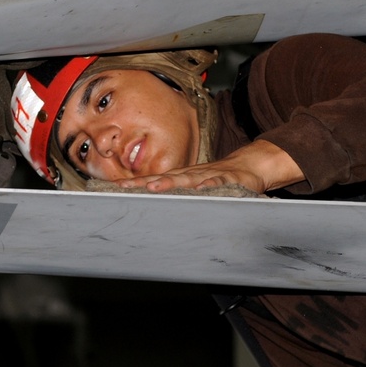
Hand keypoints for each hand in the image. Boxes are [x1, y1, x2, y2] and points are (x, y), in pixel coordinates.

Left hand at [114, 140, 304, 194]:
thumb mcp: (194, 185)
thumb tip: (151, 200)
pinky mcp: (229, 181)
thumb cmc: (216, 178)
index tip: (116, 187)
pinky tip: (202, 189)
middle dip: (146, 183)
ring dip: (171, 182)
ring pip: (188, 179)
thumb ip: (176, 193)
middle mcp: (191, 175)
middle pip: (166, 178)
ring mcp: (209, 176)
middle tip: (127, 188)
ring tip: (155, 187)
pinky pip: (218, 183)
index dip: (136, 184)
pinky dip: (210, 185)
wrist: (248, 166)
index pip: (155, 180)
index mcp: (182, 177)